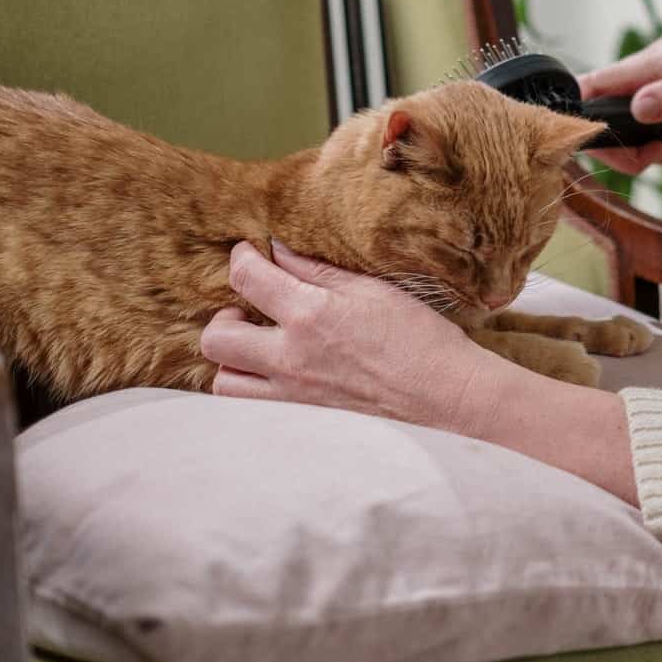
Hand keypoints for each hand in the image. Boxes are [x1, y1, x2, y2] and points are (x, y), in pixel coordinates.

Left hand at [199, 240, 488, 427]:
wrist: (443, 390)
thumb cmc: (417, 335)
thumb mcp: (370, 289)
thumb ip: (317, 270)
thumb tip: (279, 250)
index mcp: (310, 316)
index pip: (246, 279)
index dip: (241, 258)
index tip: (251, 253)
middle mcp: (292, 357)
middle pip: (218, 336)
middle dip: (224, 313)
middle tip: (251, 305)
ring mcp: (294, 390)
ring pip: (225, 379)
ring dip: (232, 355)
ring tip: (259, 340)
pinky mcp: (304, 411)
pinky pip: (251, 401)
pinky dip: (249, 382)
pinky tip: (275, 366)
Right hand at [576, 22, 661, 173]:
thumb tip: (639, 109)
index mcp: (623, 76)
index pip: (580, 98)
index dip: (577, 125)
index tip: (614, 143)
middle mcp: (619, 95)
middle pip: (599, 138)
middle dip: (634, 155)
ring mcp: (629, 110)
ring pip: (624, 149)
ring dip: (658, 154)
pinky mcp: (642, 122)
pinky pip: (644, 148)